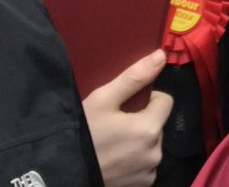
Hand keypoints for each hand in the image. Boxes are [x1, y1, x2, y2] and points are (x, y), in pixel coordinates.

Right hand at [82, 49, 173, 185]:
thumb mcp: (104, 99)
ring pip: (152, 144)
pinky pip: (146, 164)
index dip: (147, 99)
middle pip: (157, 124)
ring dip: (139, 142)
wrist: (63, 171)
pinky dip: (135, 160)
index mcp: (150, 128)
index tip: (126, 106)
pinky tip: (115, 159)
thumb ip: (135, 77)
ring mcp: (150, 172)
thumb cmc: (83, 133)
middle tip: (114, 125)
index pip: (165, 101)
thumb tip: (161, 55)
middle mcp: (156, 152)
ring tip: (113, 144)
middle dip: (141, 121)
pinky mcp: (142, 186)